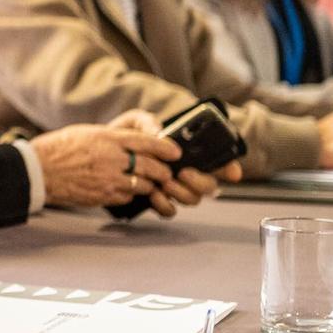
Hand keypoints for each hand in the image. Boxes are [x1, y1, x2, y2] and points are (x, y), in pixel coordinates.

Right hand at [33, 122, 202, 216]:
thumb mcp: (88, 133)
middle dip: (162, 171)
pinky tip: (124, 190)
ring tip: (147, 183)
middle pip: (151, 166)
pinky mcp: (103, 196)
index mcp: (108, 138)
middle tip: (165, 172)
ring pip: (144, 185)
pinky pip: (128, 197)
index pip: (147, 142)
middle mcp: (112, 158)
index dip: (165, 148)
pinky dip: (130, 195)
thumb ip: (113, 139)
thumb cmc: (59, 148)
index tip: (175, 152)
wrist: (38, 170)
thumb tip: (134, 145)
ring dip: (148, 185)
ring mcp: (108, 179)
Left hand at [103, 109, 241, 210]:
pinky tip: (153, 194)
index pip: (217, 161)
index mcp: (186, 153)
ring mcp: (173, 188)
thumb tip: (159, 135)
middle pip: (209, 186)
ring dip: (181, 192)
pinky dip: (164, 204)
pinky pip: (169, 210)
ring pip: (192, 199)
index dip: (230, 167)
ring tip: (164, 182)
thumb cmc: (122, 136)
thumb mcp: (134, 121)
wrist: (99, 156)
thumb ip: (147, 122)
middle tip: (182, 172)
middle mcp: (185, 172)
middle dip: (200, 181)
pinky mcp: (156, 200)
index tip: (233, 172)